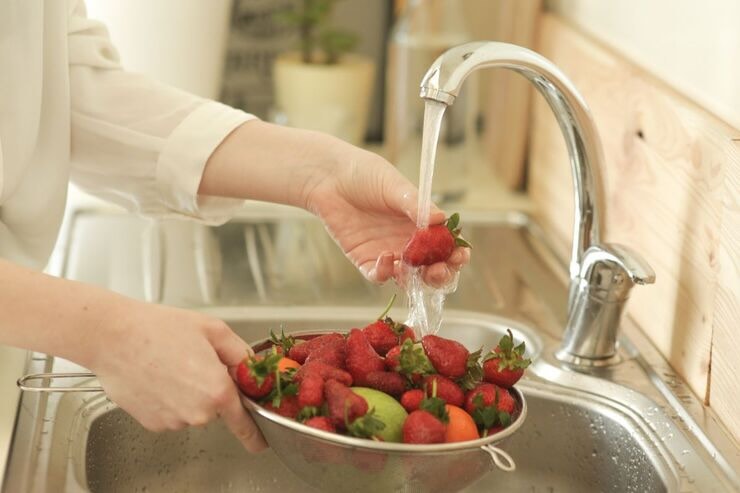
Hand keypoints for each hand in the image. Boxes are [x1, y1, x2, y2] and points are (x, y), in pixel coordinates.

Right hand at [86, 298, 266, 451]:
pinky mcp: (152, 423)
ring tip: (170, 364)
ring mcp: (173, 421)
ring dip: (188, 392)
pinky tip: (157, 376)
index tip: (260, 442)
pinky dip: (169, 398)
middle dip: (212, 388)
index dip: (254, 433)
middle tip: (193, 361)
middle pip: (217, 408)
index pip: (244, 422)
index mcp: (218, 391)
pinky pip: (172, 412)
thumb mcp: (214, 330)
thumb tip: (252, 369)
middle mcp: (197, 412)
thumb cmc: (159, 329)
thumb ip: (241, 353)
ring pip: (193, 409)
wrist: (113, 337)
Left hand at [303, 143, 469, 285]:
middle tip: (440, 270)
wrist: (329, 177)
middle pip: (431, 267)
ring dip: (416, 279)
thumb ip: (415, 204)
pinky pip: (379, 275)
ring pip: (408, 277)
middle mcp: (408, 242)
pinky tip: (386, 258)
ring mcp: (388, 253)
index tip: (460, 254)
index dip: (456, 252)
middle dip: (441, 273)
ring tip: (417, 271)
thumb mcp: (394, 186)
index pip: (446, 244)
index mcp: (422, 223)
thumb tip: (443, 220)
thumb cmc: (365, 174)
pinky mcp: (365, 260)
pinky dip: (385, 273)